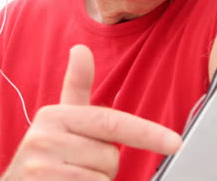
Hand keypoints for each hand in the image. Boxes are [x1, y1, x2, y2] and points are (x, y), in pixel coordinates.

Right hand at [1, 45, 181, 179]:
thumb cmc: (48, 153)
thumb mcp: (59, 121)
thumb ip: (75, 86)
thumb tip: (81, 48)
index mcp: (54, 115)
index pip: (111, 122)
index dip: (147, 133)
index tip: (175, 142)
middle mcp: (44, 138)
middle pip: (110, 156)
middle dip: (103, 166)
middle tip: (78, 164)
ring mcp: (41, 168)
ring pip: (103, 179)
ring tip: (70, 177)